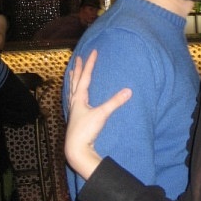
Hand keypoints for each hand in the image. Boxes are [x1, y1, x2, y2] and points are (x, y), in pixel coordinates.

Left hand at [64, 49, 131, 179]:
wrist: (76, 149)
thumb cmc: (86, 131)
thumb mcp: (102, 115)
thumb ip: (115, 102)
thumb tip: (129, 91)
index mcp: (79, 98)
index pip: (85, 77)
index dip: (89, 64)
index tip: (93, 52)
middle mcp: (74, 102)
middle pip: (75, 81)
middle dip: (77, 69)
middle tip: (77, 58)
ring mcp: (73, 110)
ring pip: (71, 90)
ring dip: (73, 79)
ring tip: (72, 72)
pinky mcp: (75, 117)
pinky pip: (72, 99)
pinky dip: (73, 92)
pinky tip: (75, 95)